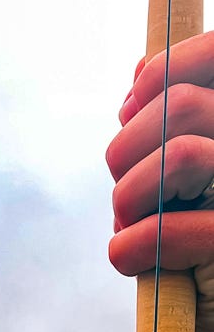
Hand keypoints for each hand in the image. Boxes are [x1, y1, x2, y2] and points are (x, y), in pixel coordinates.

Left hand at [106, 31, 213, 331]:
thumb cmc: (209, 259)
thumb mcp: (193, 183)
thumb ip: (176, 127)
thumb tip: (141, 72)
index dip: (163, 74)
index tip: (130, 109)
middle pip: (183, 103)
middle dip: (128, 148)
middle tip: (125, 194)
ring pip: (181, 154)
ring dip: (130, 194)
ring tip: (128, 225)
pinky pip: (170, 229)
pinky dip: (131, 246)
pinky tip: (127, 258)